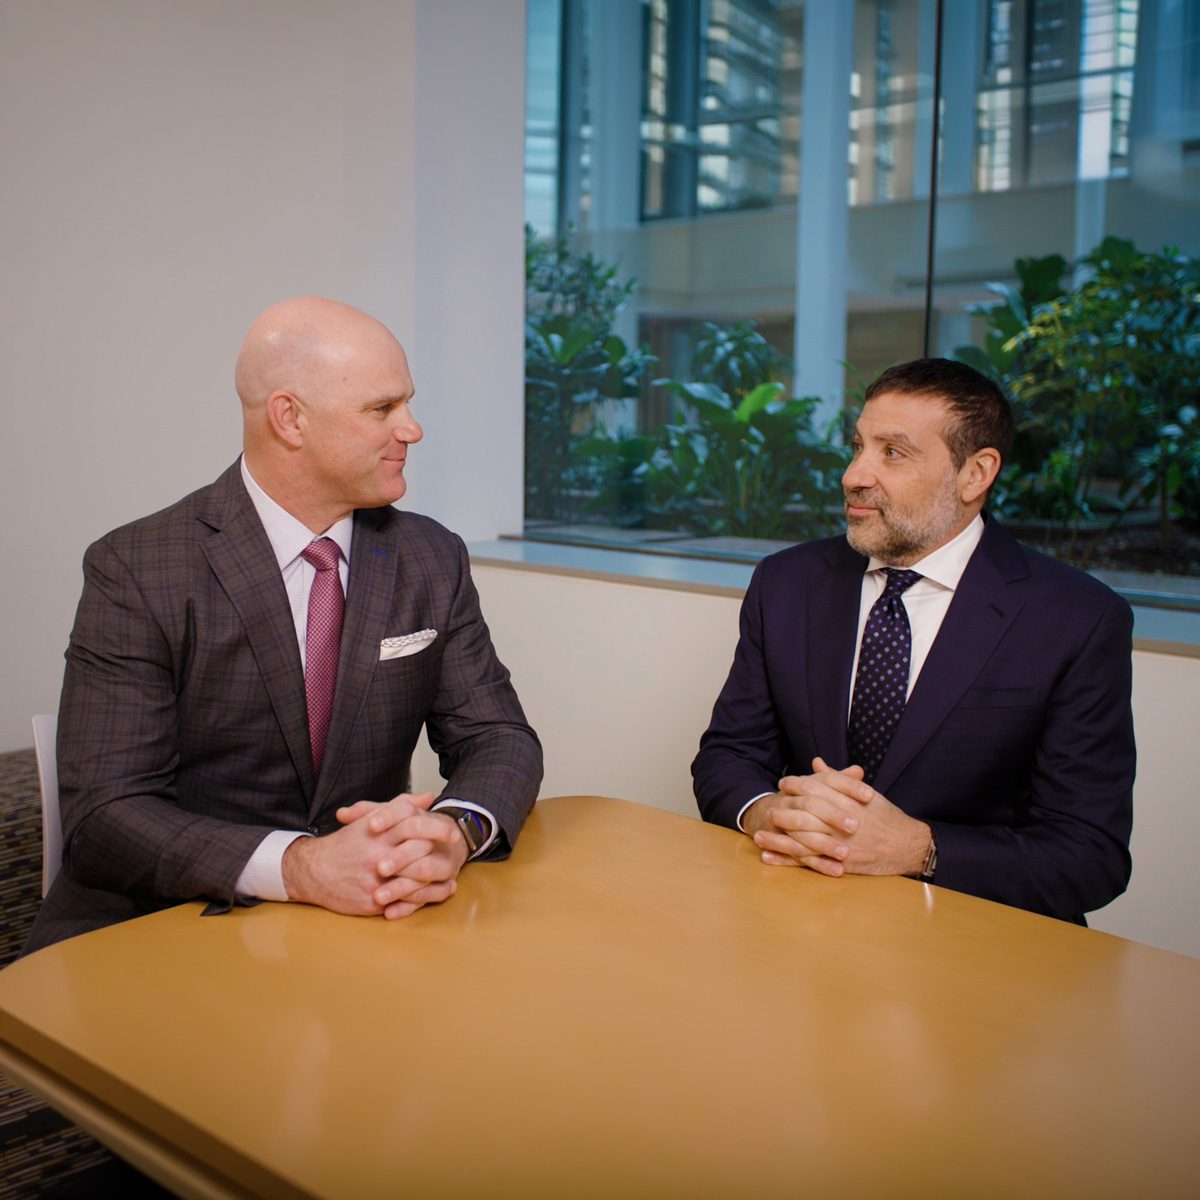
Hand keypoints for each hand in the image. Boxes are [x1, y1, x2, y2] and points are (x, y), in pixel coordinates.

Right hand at [282, 792, 465, 919]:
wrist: (313, 872)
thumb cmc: (346, 844)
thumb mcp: (370, 820)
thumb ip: (400, 807)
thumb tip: (427, 796)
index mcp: (378, 833)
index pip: (414, 824)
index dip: (438, 827)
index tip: (454, 832)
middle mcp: (377, 855)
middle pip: (418, 852)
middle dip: (440, 854)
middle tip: (455, 856)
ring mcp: (375, 880)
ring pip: (414, 880)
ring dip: (435, 879)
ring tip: (449, 876)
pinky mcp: (371, 901)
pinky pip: (402, 902)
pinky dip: (421, 899)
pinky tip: (434, 893)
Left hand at [746, 758, 929, 877]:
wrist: (908, 845)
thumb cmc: (886, 817)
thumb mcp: (865, 794)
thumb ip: (838, 779)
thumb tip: (815, 763)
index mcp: (849, 801)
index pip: (816, 788)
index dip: (796, 785)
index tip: (783, 783)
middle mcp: (844, 821)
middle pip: (806, 813)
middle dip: (784, 811)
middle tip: (770, 809)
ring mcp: (842, 844)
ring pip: (804, 839)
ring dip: (779, 838)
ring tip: (760, 835)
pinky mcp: (841, 863)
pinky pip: (809, 862)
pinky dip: (787, 861)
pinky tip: (769, 858)